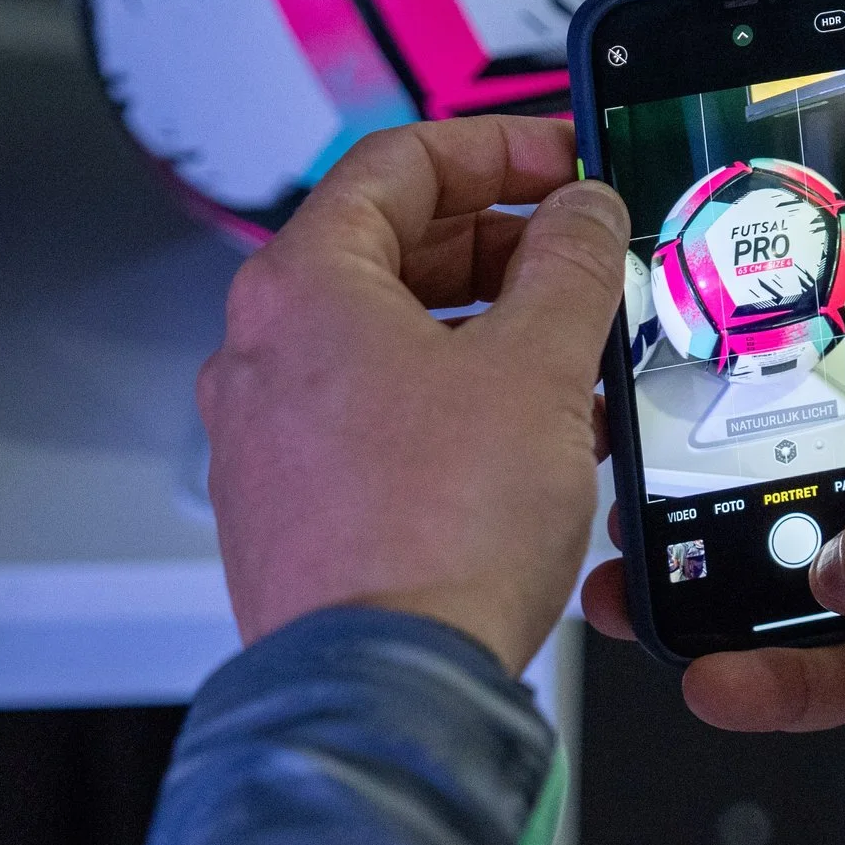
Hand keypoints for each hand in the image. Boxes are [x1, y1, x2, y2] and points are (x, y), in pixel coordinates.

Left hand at [201, 117, 629, 674]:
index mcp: (300, 287)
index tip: (562, 164)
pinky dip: (452, 400)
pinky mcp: (291, 505)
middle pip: (388, 249)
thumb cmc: (434, 537)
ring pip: (388, 338)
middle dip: (499, 246)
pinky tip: (530, 438)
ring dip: (486, 329)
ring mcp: (267, 434)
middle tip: (582, 260)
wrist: (386, 695)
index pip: (397, 163)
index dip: (495, 149)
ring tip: (575, 357)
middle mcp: (261, 352)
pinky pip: (377, 415)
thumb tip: (583, 214)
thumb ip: (570, 266)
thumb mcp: (538, 367)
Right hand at [582, 276, 844, 844]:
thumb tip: (835, 559)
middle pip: (827, 457)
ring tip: (649, 586)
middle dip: (736, 466)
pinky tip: (722, 680)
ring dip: (729, 584)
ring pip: (810, 572)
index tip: (729, 308)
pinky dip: (772, 679)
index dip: (820, 315)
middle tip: (652, 466)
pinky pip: (835, 672)